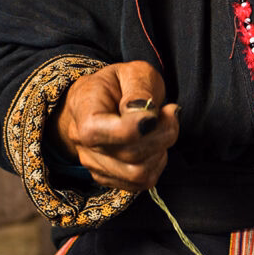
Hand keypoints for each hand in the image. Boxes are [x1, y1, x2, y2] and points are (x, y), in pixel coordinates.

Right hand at [48, 60, 179, 191]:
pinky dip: (156, 164)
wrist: (102, 99)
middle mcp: (83, 144)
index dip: (138, 126)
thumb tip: (145, 117)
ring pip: (138, 174)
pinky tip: (155, 142)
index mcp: (83, 111)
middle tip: (170, 112)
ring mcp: (95, 165)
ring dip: (161, 150)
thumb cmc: (118, 84)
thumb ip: (139, 90)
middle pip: (130, 156)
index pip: (104, 132)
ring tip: (161, 128)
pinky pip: (141, 183)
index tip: (160, 111)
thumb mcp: (132, 72)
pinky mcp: (109, 178)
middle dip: (162, 134)